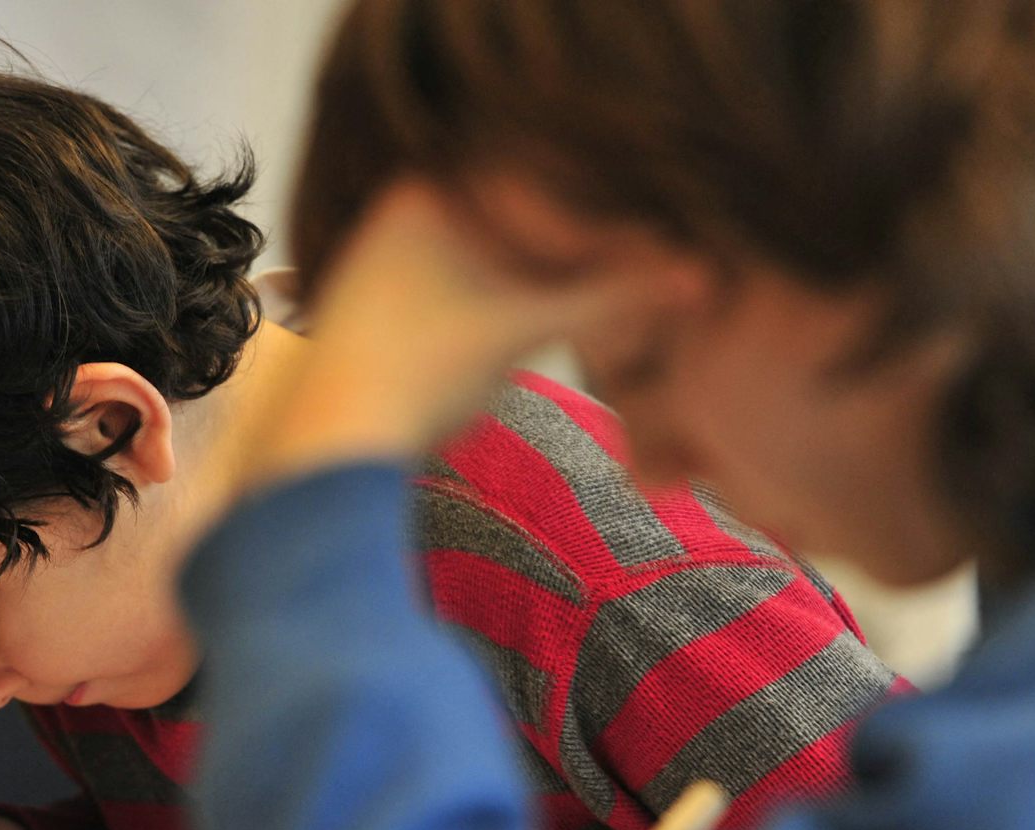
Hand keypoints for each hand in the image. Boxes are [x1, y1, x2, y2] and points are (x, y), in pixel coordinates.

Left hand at [202, 179, 698, 506]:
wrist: (328, 440)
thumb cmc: (424, 369)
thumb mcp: (528, 326)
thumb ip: (615, 297)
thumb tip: (705, 279)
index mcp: (431, 185)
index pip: (534, 183)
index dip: (591, 215)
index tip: (641, 238)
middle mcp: (396, 208)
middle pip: (508, 224)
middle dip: (558, 255)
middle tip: (628, 279)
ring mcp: (377, 257)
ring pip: (480, 262)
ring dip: (526, 286)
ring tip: (578, 316)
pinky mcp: (373, 308)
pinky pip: (452, 294)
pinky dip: (488, 311)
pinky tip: (510, 347)